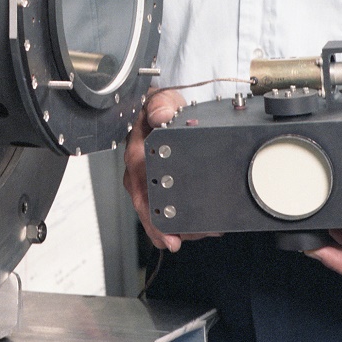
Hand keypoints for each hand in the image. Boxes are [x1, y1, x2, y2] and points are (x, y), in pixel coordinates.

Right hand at [124, 87, 201, 251]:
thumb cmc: (160, 107)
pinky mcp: (158, 186)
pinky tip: (201, 225)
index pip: (141, 191)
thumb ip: (161, 105)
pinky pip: (167, 209)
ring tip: (204, 231)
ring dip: (180, 227)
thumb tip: (162, 115)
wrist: (163, 108)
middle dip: (166, 230)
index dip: (153, 216)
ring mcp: (147, 181)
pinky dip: (184, 221)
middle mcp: (138, 172)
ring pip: (159, 214)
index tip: (167, 233)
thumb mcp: (163, 101)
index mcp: (137, 154)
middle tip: (185, 240)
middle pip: (148, 210)